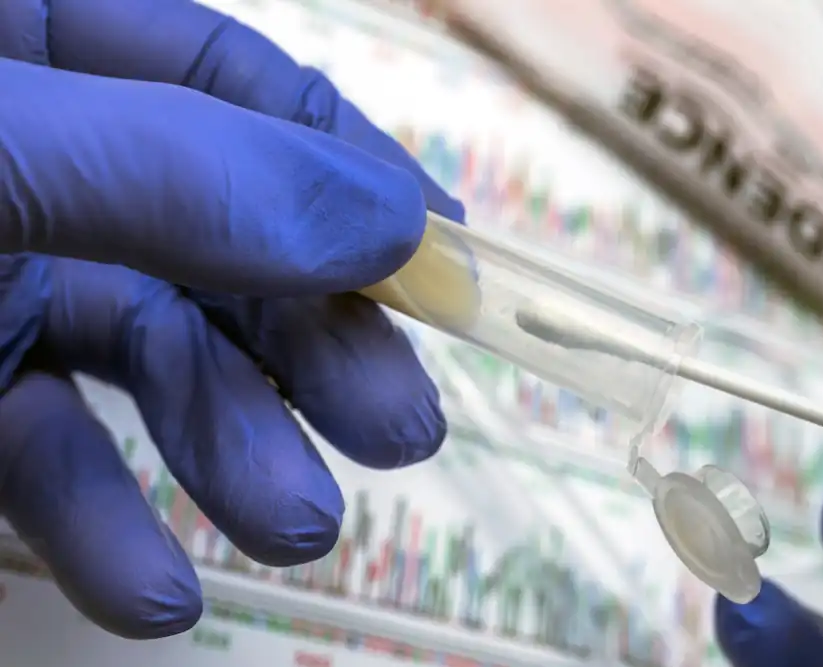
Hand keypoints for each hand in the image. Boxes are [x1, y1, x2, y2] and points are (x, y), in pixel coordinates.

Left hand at [0, 0, 463, 639]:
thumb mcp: (0, 151)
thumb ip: (185, 175)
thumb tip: (390, 219)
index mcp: (32, 36)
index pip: (231, 84)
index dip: (349, 172)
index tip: (442, 264)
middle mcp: (31, 153)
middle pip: (216, 238)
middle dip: (315, 341)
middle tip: (401, 429)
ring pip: (144, 353)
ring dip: (231, 448)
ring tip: (298, 524)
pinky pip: (36, 448)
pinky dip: (102, 524)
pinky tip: (153, 589)